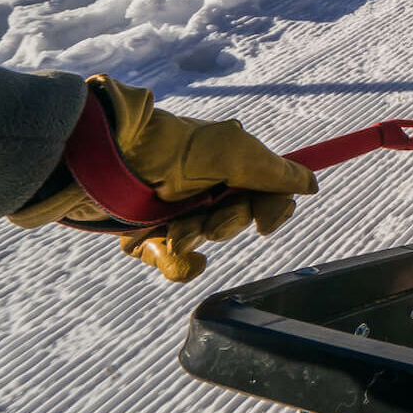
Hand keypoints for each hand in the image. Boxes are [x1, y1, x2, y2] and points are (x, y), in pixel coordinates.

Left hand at [10, 76, 316, 281]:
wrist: (100, 159)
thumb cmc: (170, 148)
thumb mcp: (232, 152)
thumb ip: (274, 172)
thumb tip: (313, 185)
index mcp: (228, 164)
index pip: (267, 194)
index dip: (272, 210)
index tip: (266, 223)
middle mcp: (205, 187)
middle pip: (238, 221)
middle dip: (226, 223)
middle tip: (210, 216)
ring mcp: (176, 212)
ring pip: (207, 243)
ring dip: (195, 238)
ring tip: (174, 230)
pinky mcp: (149, 235)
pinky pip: (175, 264)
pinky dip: (173, 262)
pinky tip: (164, 248)